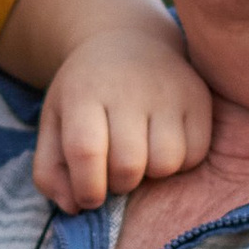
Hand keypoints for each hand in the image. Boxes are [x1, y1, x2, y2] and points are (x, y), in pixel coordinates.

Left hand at [36, 17, 214, 211]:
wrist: (129, 41)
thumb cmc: (88, 93)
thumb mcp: (55, 122)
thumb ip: (50, 170)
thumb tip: (74, 207)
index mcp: (84, 92)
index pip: (85, 150)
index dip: (87, 188)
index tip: (89, 196)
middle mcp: (128, 88)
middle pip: (129, 165)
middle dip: (119, 184)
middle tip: (114, 171)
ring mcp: (168, 91)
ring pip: (166, 163)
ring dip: (151, 174)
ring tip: (141, 156)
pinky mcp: (198, 97)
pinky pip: (195, 153)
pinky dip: (180, 162)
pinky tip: (162, 145)